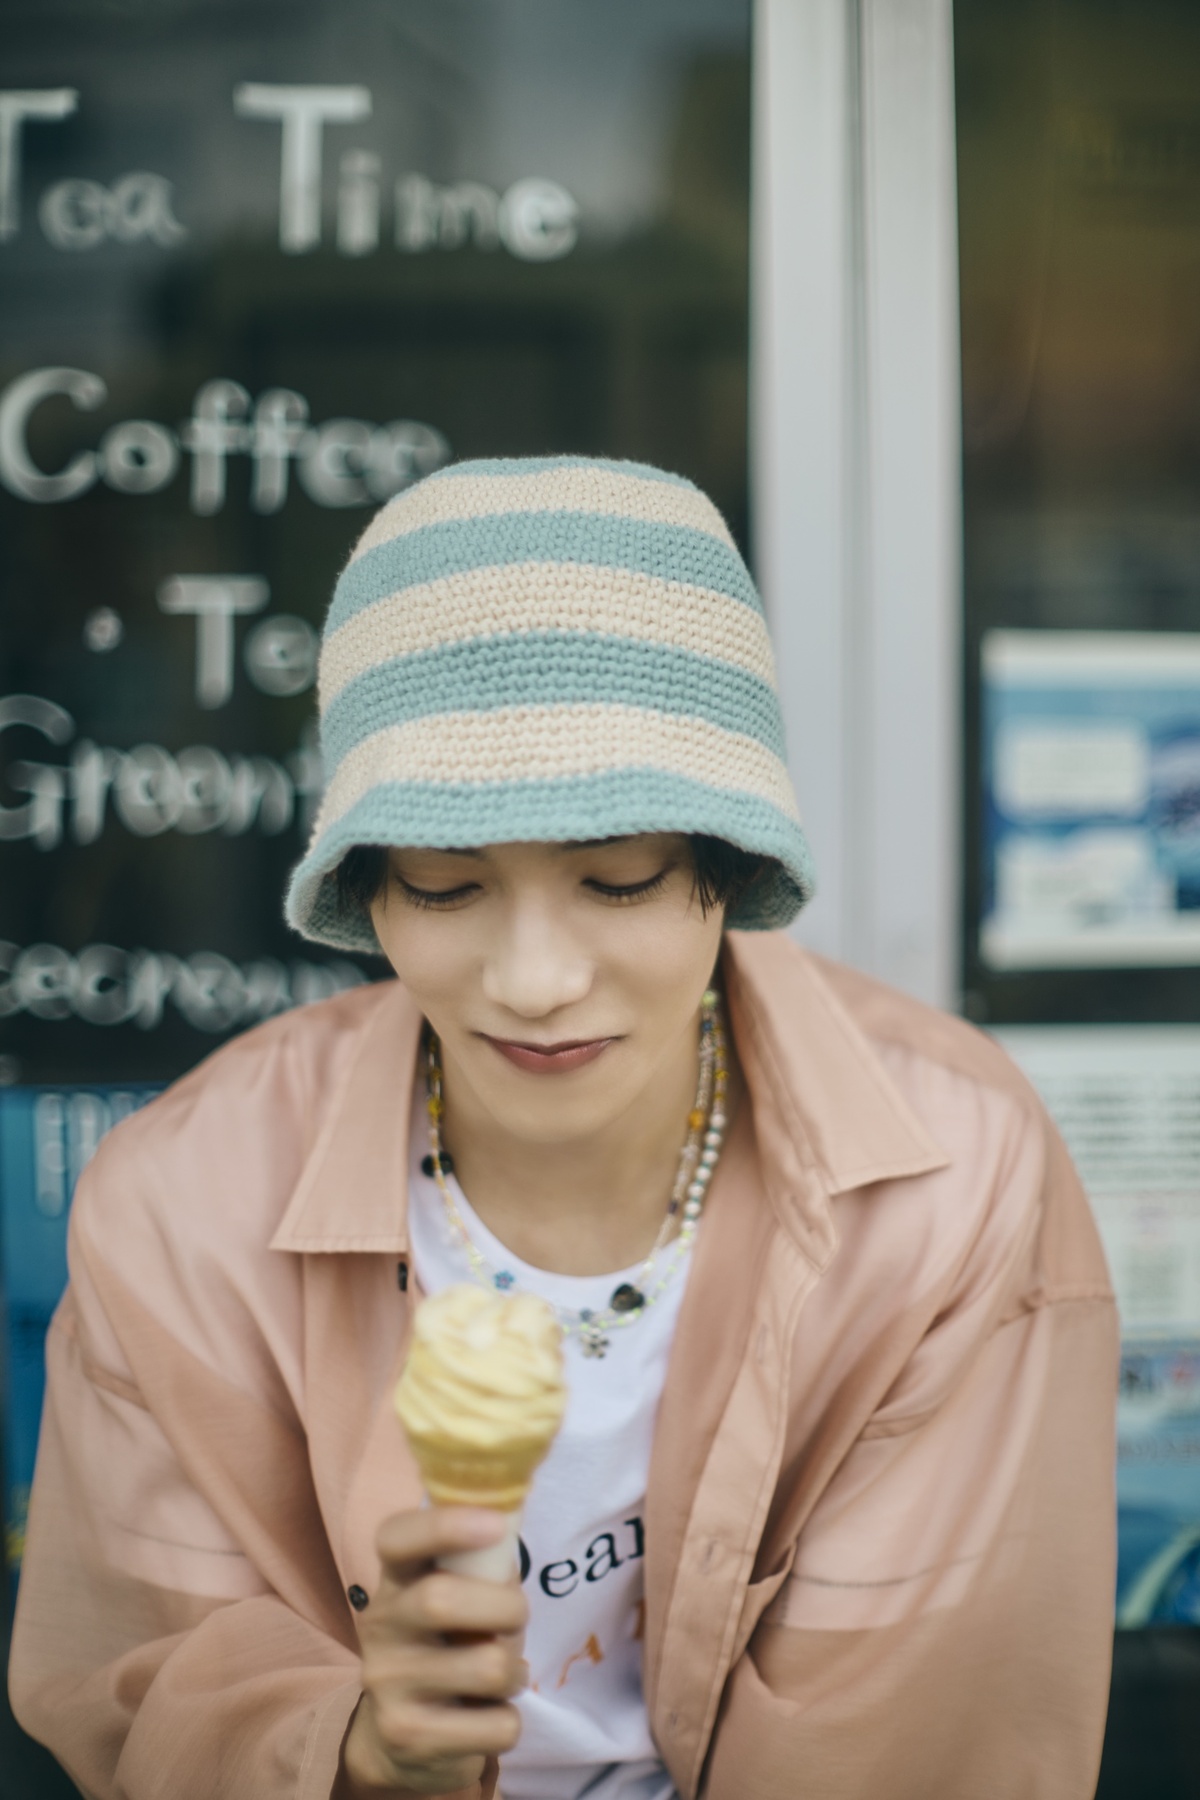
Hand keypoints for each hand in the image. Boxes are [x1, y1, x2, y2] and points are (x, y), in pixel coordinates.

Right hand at [338, 1507, 527, 1796]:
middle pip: (442, 1600)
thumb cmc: (444, 1646)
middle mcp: (382, 1627)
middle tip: (515, 1620)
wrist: (397, 1740)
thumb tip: (510, 1531)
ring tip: (501, 1676)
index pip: (396, 1538)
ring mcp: (389, 1685)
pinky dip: (508, 1722)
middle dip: (507, 1608)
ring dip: (515, 1672)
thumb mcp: (448, 1598)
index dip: (443, 1525)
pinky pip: (498, 1725)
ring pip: (488, 1667)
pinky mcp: (410, 1737)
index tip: (494, 1525)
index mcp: (395, 1581)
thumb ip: (476, 1566)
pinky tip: (485, 1717)